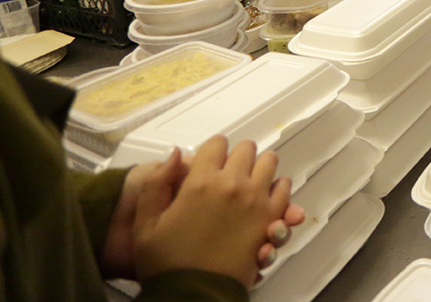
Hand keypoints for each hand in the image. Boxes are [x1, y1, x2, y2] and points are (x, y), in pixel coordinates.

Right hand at [133, 138, 291, 288]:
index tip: (209, 163)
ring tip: (248, 182)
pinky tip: (264, 197)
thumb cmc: (167, 261)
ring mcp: (256, 199)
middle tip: (228, 173)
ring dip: (259, 168)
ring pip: (269, 162)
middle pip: (246, 149)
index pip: (217, 143)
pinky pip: (284, 187)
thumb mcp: (146, 223)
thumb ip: (156, 183)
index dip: (213, 151)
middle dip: (237, 157)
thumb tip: (176, 153)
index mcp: (200, 182)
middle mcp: (232, 184)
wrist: (192, 293)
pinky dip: (277, 187)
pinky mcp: (271, 217)